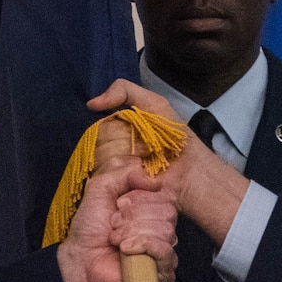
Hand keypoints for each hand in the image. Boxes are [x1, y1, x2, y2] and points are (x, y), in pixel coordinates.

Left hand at [58, 164, 177, 281]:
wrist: (79, 259)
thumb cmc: (90, 227)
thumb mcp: (102, 187)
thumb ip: (127, 172)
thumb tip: (155, 181)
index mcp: (151, 206)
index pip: (164, 193)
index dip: (139, 198)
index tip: (118, 204)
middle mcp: (161, 226)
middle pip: (168, 211)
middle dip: (134, 216)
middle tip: (114, 224)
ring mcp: (163, 248)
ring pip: (166, 230)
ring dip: (133, 232)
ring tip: (116, 239)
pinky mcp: (162, 270)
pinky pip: (166, 252)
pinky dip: (143, 246)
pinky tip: (126, 249)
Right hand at [89, 80, 250, 244]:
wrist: (191, 171)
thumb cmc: (175, 138)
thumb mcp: (153, 104)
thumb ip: (123, 91)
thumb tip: (90, 104)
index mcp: (115, 133)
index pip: (99, 127)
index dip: (117, 127)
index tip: (136, 129)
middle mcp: (108, 152)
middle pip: (99, 142)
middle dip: (124, 141)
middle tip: (147, 148)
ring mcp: (110, 173)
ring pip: (101, 158)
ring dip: (126, 157)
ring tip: (146, 161)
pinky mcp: (115, 190)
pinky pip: (105, 178)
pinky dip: (124, 172)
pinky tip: (141, 174)